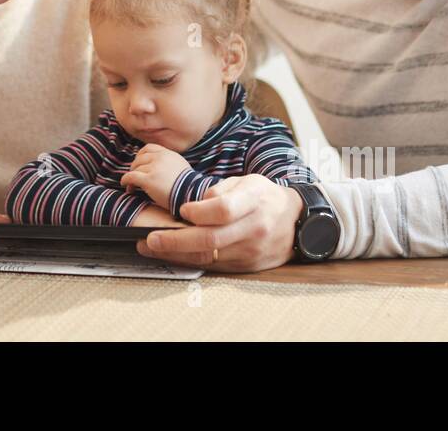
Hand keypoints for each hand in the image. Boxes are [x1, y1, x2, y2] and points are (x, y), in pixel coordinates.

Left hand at [120, 144, 190, 211]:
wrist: (190, 196)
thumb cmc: (188, 186)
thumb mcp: (181, 167)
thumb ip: (169, 163)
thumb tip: (159, 167)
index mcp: (168, 154)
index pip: (149, 148)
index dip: (141, 155)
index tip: (139, 163)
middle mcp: (160, 158)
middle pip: (140, 158)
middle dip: (135, 167)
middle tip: (134, 176)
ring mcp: (154, 168)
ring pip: (135, 168)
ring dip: (131, 177)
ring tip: (131, 186)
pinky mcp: (148, 180)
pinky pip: (131, 177)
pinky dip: (126, 181)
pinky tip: (126, 186)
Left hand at [135, 175, 303, 272]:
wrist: (297, 223)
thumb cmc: (266, 198)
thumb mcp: (249, 182)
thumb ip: (221, 190)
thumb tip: (195, 206)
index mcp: (254, 202)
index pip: (224, 210)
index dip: (200, 211)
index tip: (183, 210)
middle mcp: (253, 229)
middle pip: (211, 239)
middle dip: (176, 241)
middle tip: (150, 239)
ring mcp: (251, 251)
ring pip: (209, 257)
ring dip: (177, 254)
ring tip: (151, 248)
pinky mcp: (247, 266)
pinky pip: (215, 266)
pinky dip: (191, 261)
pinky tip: (172, 255)